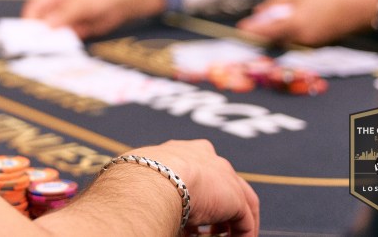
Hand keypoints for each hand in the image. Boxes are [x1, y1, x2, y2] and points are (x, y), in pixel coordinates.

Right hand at [21, 0, 164, 39]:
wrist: (120, 5)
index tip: (27, 33)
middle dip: (37, 32)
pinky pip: (63, 39)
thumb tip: (45, 26)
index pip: (34, 6)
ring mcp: (65, 19)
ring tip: (46, 51)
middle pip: (41, 21)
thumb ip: (62, 15)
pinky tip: (61, 51)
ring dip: (49, 41)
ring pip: (51, 32)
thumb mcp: (79, 4)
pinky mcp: (74, 30)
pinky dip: (62, 45)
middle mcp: (56, 7)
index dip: (29, 19)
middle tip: (33, 46)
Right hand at [127, 140, 259, 236]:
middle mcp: (207, 157)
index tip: (190, 213)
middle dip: (220, 206)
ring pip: (241, 201)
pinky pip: (245, 221)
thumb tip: (131, 199)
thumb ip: (147, 186)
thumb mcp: (140, 178)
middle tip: (212, 230)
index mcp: (182, 150)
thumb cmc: (134, 179)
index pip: (199, 170)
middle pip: (224, 183)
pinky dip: (242, 235)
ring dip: (235, 224)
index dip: (197, 192)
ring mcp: (224, 174)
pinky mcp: (235, 196)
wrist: (150, 180)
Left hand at [236, 0, 377, 45]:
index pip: (266, 31)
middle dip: (262, 32)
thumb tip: (259, 11)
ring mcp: (309, 43)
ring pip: (283, 39)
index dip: (251, 31)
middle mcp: (301, 37)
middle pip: (273, 38)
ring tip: (272, 19)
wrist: (359, 6)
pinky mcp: (316, 44)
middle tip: (251, 24)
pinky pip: (295, 39)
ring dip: (274, 32)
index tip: (240, 29)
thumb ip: (277, 3)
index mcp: (296, 23)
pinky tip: (290, 21)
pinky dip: (287, 32)